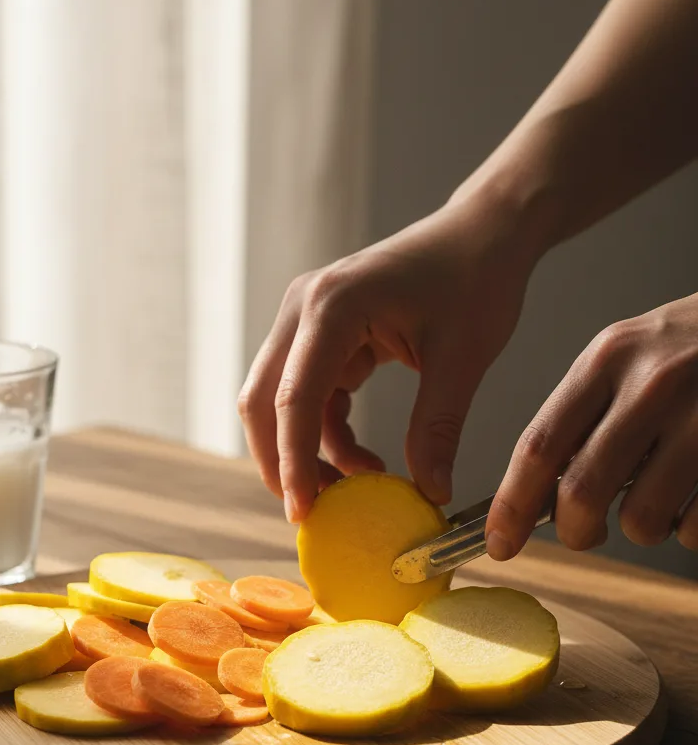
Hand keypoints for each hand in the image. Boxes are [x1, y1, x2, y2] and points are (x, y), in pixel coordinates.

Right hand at [238, 196, 537, 521]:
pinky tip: (362, 460)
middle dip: (280, 461)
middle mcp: (303, 309)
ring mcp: (305, 320)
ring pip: (278, 402)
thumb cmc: (476, 278)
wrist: (482, 232)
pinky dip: (325, 434)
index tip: (304, 511)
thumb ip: (438, 426)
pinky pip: (306, 396)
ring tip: (350, 489)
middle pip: (263, 401)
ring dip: (304, 451)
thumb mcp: (463, 357)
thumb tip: (428, 492)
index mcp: (332, 307)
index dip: (293, 460)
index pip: (294, 397)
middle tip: (311, 512)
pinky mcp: (319, 334)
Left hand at [486, 293, 697, 557]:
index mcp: (606, 361)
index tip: (499, 541)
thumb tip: (538, 490)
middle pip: (582, 491)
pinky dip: (687, 531)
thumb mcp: (626, 355)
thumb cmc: (693, 344)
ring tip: (653, 505)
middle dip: (574, 531)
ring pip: (641, 518)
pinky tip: (692, 500)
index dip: (511, 505)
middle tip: (583, 532)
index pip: (538, 445)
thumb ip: (583, 412)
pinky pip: (695, 525)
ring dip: (639, 531)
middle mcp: (651, 386)